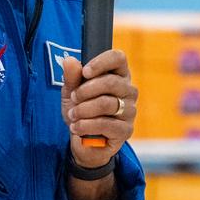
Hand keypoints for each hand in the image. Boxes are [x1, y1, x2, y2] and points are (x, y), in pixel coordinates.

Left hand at [61, 52, 137, 168]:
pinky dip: (86, 125)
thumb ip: (72, 76)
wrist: (82, 141)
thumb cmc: (81, 111)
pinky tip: (77, 127)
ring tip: (72, 115)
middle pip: (111, 82)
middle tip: (73, 98)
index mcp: (118, 74)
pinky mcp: (126, 130)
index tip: (84, 72)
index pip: (118, 58)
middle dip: (86, 91)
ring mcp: (130, 111)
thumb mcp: (71, 92)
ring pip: (107, 104)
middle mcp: (129, 90)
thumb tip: (69, 60)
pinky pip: (106, 124)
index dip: (101, 63)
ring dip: (83, 109)